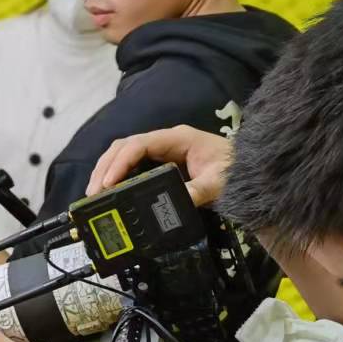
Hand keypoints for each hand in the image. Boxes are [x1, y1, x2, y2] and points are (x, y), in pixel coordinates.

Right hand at [87, 125, 233, 204]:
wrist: (249, 167)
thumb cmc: (235, 169)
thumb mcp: (218, 182)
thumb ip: (198, 191)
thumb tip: (174, 203)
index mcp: (177, 138)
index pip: (138, 144)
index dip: (119, 163)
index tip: (107, 184)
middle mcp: (165, 141)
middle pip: (124, 147)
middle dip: (105, 167)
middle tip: (93, 193)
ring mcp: (162, 150)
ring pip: (124, 154)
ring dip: (107, 171)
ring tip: (95, 194)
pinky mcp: (161, 162)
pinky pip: (133, 164)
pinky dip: (117, 175)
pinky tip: (111, 191)